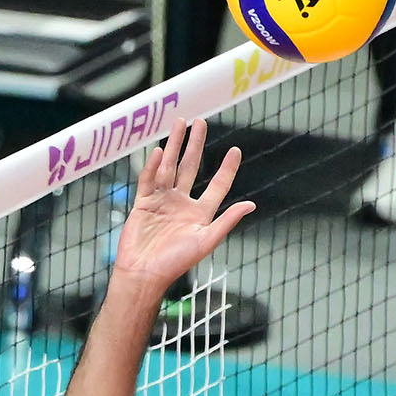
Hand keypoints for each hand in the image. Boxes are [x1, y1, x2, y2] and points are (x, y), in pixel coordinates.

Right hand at [114, 119, 254, 292]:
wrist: (144, 273)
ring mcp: (162, 201)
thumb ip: (227, 220)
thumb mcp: (206, 240)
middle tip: (200, 122)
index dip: (226, 169)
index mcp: (200, 214)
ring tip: (179, 123)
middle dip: (195, 145)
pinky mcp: (144, 203)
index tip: (235, 150)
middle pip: (190, 168)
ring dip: (174, 145)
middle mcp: (182, 204)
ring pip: (170, 167)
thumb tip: (251, 205)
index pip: (217, 185)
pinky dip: (154, 165)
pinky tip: (160, 150)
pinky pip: (149, 179)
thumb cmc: (176, 262)